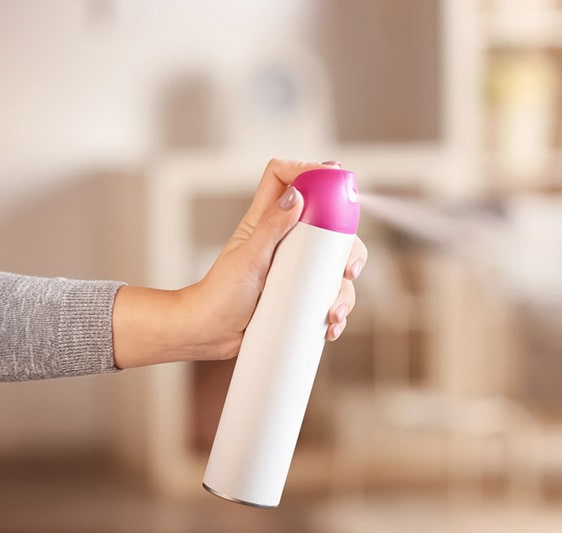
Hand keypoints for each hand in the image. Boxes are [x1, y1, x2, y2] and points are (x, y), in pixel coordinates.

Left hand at [112, 159, 367, 368]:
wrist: (211, 334)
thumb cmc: (220, 295)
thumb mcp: (248, 259)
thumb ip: (270, 226)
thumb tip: (296, 195)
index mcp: (267, 221)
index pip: (284, 177)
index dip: (307, 169)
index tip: (334, 176)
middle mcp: (286, 240)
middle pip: (329, 224)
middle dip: (348, 246)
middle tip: (349, 269)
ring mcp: (296, 268)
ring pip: (335, 267)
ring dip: (344, 292)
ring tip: (333, 313)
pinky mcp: (301, 295)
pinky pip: (330, 297)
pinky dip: (337, 313)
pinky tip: (331, 327)